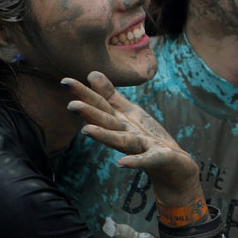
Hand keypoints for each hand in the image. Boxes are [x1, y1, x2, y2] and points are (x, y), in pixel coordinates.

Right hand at [63, 72, 201, 206]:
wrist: (172, 163)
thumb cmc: (146, 136)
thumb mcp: (129, 112)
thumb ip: (110, 96)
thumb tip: (91, 74)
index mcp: (120, 120)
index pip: (100, 104)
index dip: (84, 93)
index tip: (65, 81)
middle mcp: (125, 134)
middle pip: (106, 122)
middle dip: (89, 114)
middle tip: (71, 105)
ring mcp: (139, 147)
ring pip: (120, 140)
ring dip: (104, 136)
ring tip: (87, 131)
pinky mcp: (156, 158)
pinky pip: (146, 160)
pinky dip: (135, 161)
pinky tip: (122, 163)